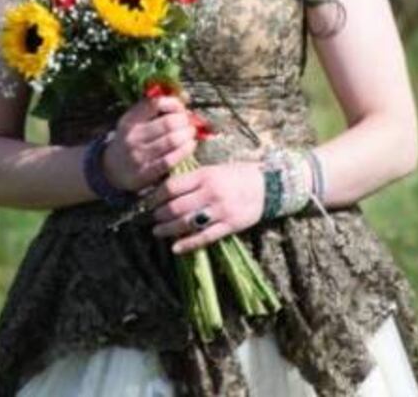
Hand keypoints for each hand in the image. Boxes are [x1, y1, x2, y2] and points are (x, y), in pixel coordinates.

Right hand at [101, 95, 196, 192]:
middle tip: (189, 123)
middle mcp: (133, 135)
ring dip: (187, 135)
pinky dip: (184, 151)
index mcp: (130, 119)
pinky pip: (170, 160)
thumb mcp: (137, 120)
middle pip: (168, 123)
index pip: (156, 103)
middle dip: (184, 121)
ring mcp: (138, 155)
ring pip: (172, 141)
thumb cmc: (132, 139)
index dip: (174, 103)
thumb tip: (185, 96)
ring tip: (191, 133)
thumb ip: (157, 107)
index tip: (181, 108)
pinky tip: (190, 146)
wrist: (113, 168)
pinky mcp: (145, 172)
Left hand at [147, 161, 264, 253]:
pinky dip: (188, 244)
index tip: (149, 201)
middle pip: (176, 207)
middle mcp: (211, 193)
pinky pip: (204, 237)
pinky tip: (175, 248)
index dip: (156, 196)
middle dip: (159, 214)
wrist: (268, 186)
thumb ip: (192, 179)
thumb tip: (166, 189)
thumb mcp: (214, 169)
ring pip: (187, 223)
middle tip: (151, 217)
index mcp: (205, 175)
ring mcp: (220, 211)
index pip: (172, 187)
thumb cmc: (237, 175)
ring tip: (157, 231)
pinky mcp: (229, 226)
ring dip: (168, 229)